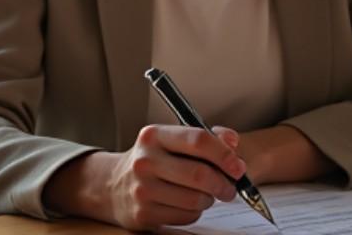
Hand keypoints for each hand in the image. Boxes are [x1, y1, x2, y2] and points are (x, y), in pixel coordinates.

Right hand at [46, 125, 245, 230]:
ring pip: (195, 200)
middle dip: (223, 183)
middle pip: (199, 174)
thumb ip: (205, 137)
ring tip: (204, 194)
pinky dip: (194, 212)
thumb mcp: (172, 140)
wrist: (113, 186)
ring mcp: (142, 189)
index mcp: (154, 136)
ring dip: (208, 199)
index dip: (224, 154)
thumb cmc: (153, 161)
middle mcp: (145, 161)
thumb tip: (232, 142)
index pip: (197, 140)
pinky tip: (185, 203)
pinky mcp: (143, 214)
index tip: (237, 166)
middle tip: (230, 187)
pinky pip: (186, 217)